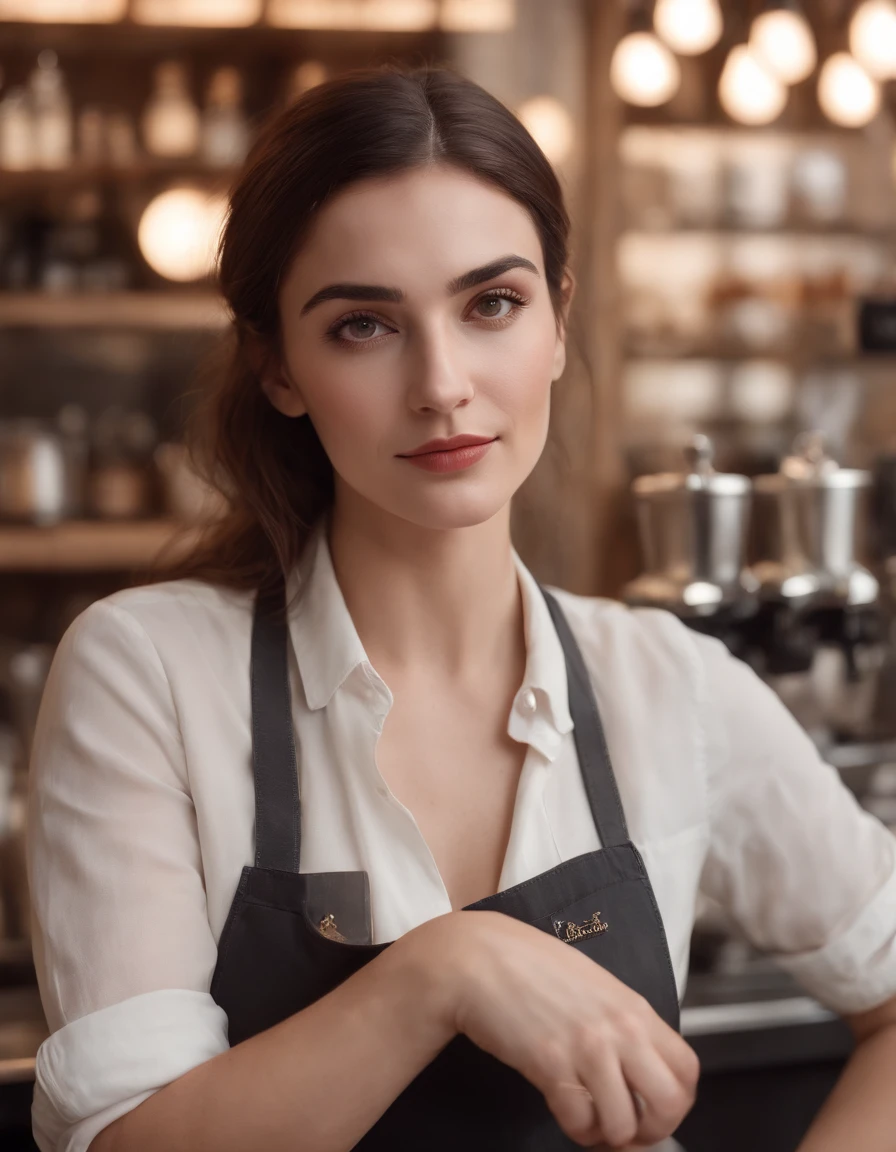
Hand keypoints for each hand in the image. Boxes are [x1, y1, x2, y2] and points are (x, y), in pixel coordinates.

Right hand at [414, 909, 698, 1148]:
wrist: (478, 956)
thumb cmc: (529, 966)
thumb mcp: (592, 984)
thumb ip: (621, 1020)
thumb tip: (639, 1064)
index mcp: (633, 1007)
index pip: (687, 1070)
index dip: (676, 1104)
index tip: (654, 1112)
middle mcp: (619, 1027)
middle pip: (670, 1104)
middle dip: (651, 1130)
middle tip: (627, 1129)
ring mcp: (587, 1046)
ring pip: (623, 1123)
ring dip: (606, 1134)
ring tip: (589, 1121)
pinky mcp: (551, 1063)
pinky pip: (580, 1120)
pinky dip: (575, 1128)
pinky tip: (564, 1111)